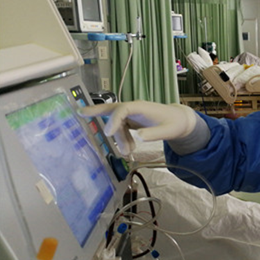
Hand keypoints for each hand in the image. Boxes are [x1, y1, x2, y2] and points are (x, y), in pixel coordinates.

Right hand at [79, 101, 196, 155]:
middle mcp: (134, 108)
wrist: (179, 120)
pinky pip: (120, 126)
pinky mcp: (131, 120)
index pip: (123, 109)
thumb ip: (153, 134)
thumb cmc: (174, 124)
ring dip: (119, 138)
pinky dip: (120, 137)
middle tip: (79, 113)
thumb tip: (138, 137)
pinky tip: (126, 148)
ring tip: (129, 153)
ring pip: (117, 123)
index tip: (108, 133)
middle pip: (113, 108)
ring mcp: (132, 113)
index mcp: (142, 107)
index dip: (114, 120)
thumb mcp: (168, 131)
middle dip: (95, 110)